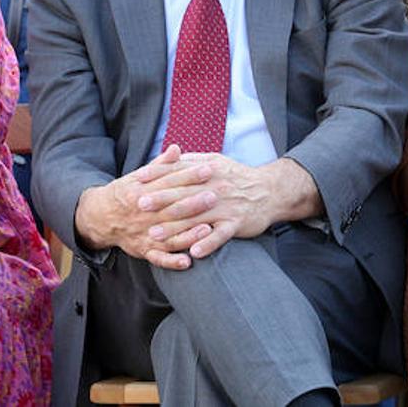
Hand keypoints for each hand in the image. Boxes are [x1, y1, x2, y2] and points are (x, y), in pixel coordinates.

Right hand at [74, 145, 215, 270]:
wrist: (100, 217)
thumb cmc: (126, 193)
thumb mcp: (138, 176)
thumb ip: (160, 165)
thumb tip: (176, 148)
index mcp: (141, 191)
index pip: (168, 182)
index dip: (189, 175)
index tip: (208, 170)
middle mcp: (142, 214)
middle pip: (170, 208)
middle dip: (193, 203)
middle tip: (214, 196)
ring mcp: (143, 233)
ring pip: (167, 235)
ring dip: (187, 234)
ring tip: (208, 229)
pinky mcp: (143, 250)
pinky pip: (158, 258)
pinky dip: (172, 261)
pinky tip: (188, 262)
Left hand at [134, 153, 281, 259]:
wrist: (270, 191)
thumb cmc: (236, 177)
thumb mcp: (215, 161)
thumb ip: (191, 160)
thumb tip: (168, 154)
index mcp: (208, 170)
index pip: (178, 171)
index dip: (157, 174)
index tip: (137, 179)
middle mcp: (215, 187)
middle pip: (183, 194)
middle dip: (160, 200)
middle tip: (138, 206)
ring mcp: (225, 206)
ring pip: (196, 218)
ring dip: (174, 227)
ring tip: (154, 235)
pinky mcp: (236, 223)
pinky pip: (220, 235)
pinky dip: (207, 243)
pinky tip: (193, 252)